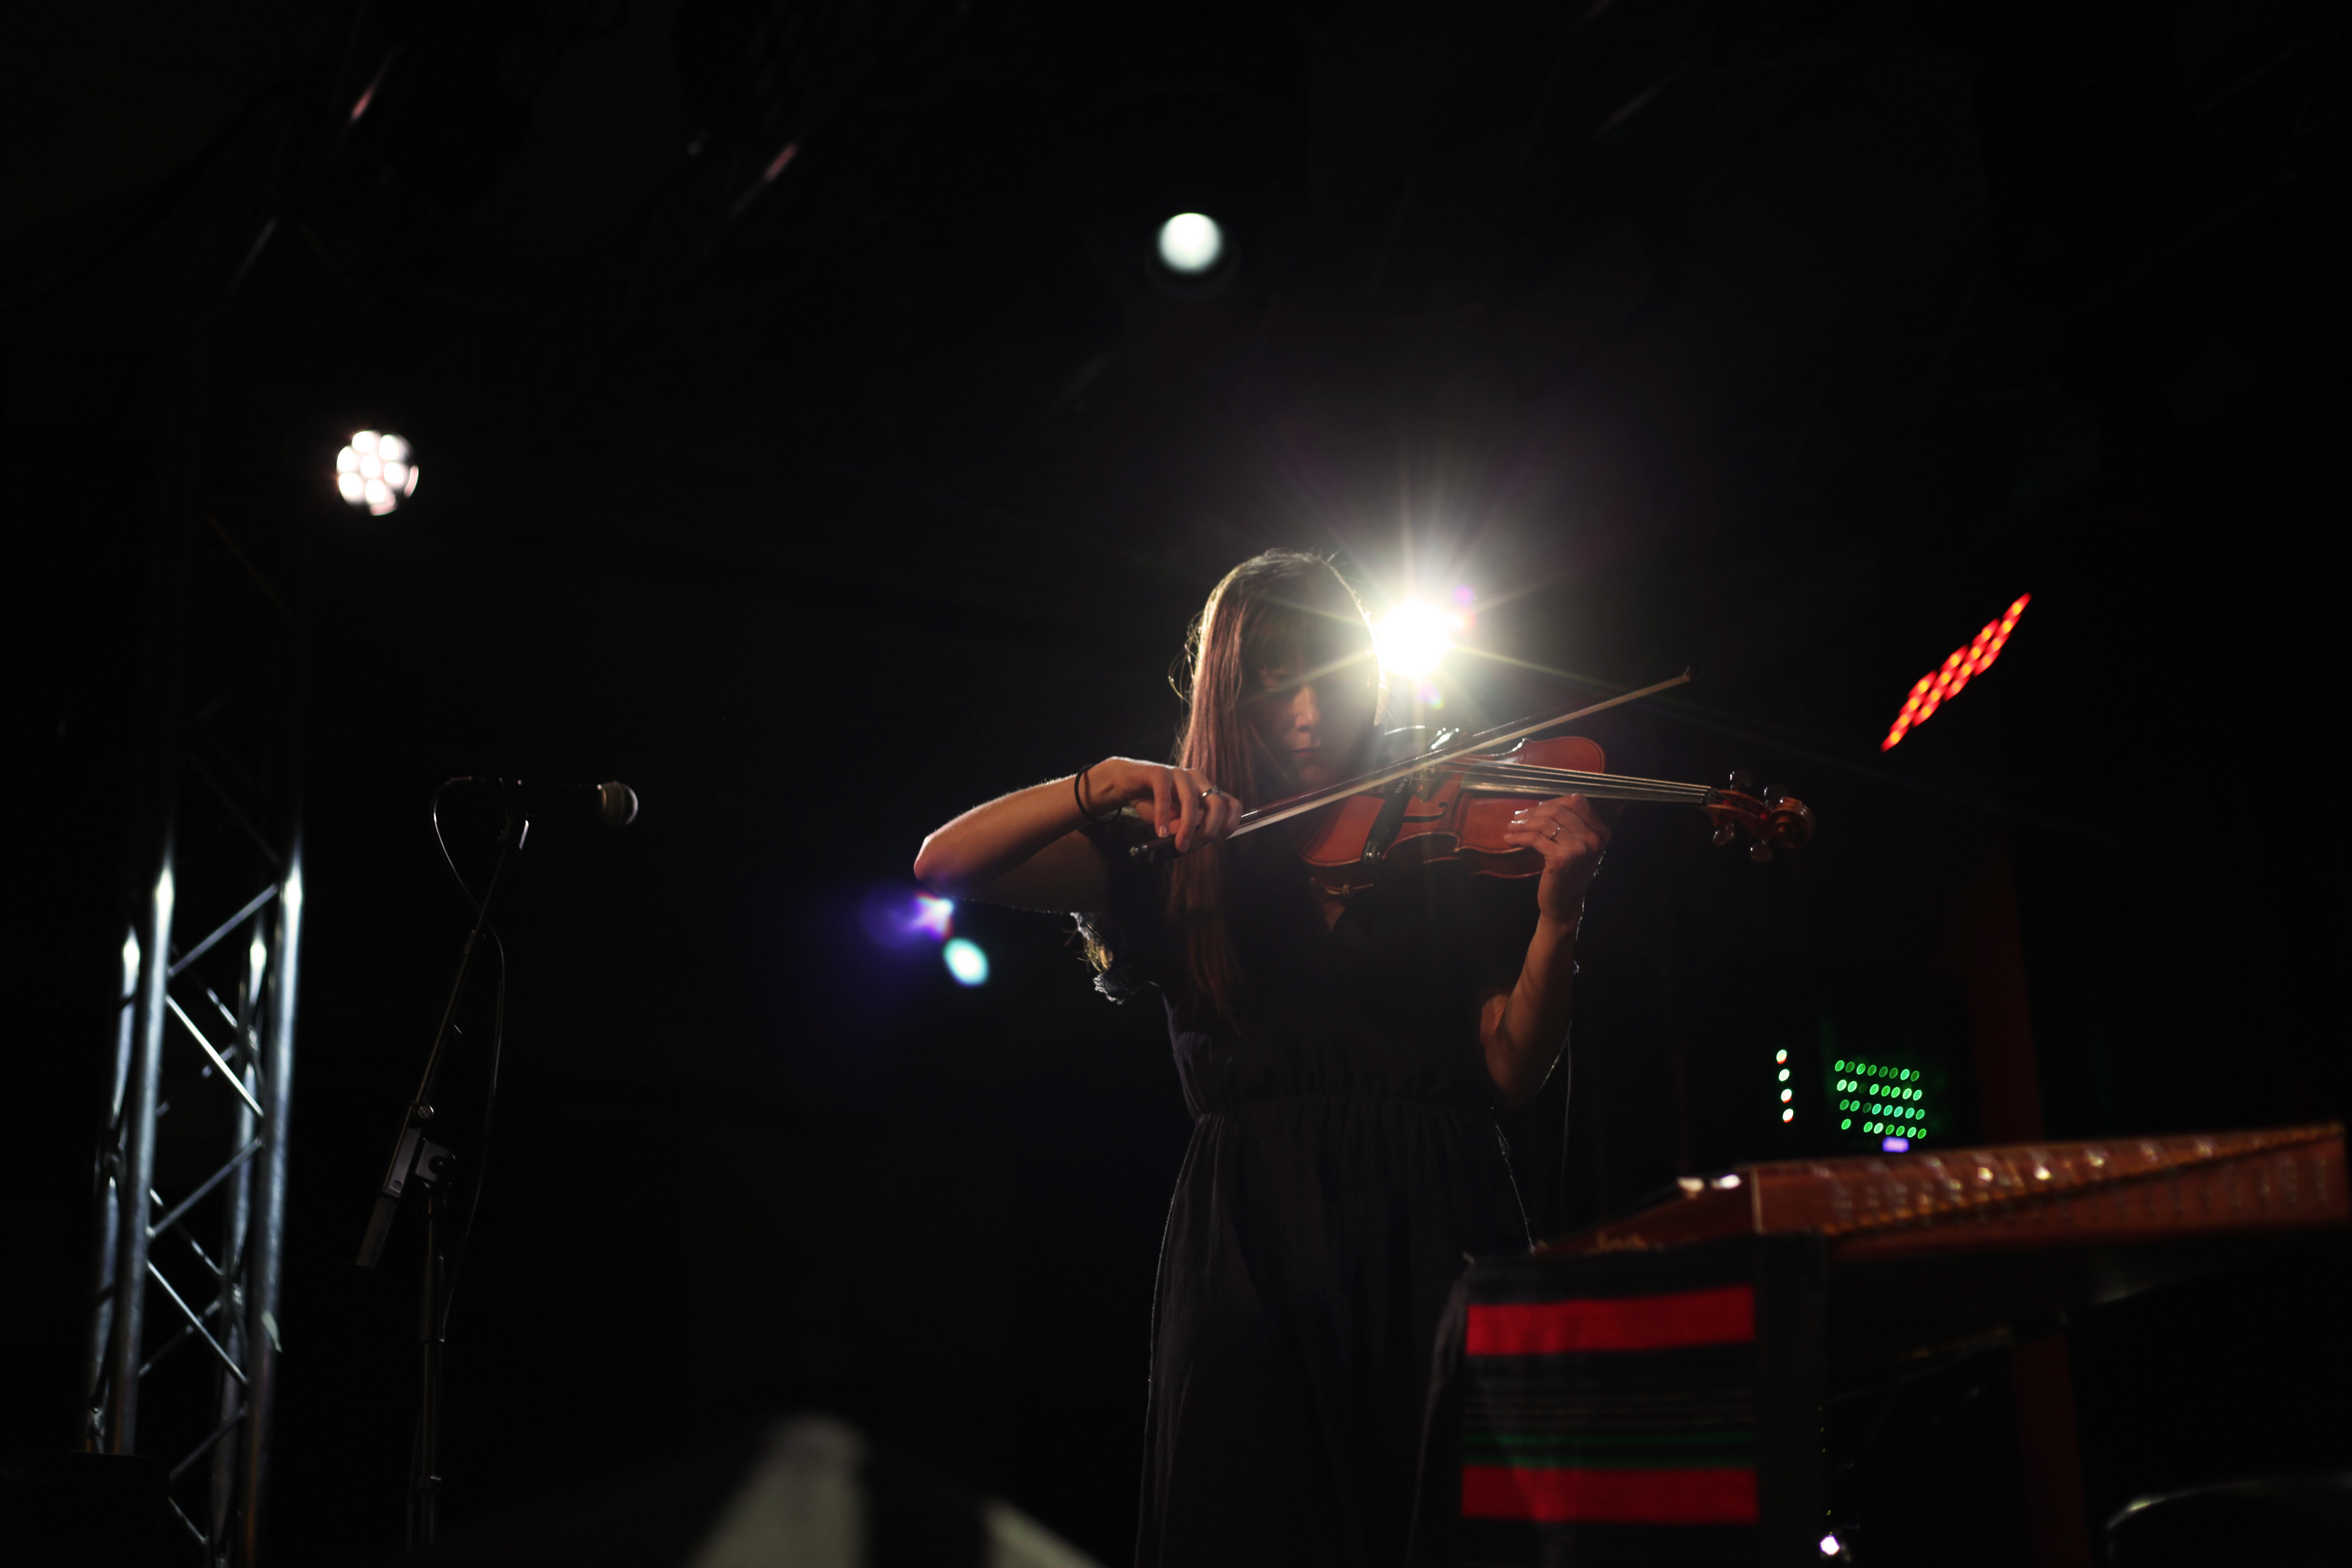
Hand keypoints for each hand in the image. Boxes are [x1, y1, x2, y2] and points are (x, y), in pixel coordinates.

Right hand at [1083, 757, 1244, 853]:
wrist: (1124, 783)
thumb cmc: (1151, 803)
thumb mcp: (1170, 821)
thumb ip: (1182, 828)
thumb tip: (1189, 836)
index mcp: (1205, 789)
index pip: (1232, 804)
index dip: (1229, 825)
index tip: (1215, 842)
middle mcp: (1197, 779)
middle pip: (1217, 803)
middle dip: (1210, 829)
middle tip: (1195, 847)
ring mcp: (1179, 773)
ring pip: (1191, 801)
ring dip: (1187, 828)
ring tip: (1179, 846)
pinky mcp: (1158, 772)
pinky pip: (1164, 796)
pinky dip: (1163, 817)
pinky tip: (1161, 832)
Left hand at [1502, 793, 1609, 926]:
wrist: (1565, 902)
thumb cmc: (1568, 871)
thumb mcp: (1576, 844)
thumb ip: (1568, 823)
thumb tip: (1539, 803)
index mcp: (1601, 830)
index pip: (1577, 801)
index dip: (1552, 801)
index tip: (1535, 809)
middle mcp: (1595, 837)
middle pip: (1558, 810)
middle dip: (1533, 812)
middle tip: (1517, 817)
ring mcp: (1580, 848)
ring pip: (1544, 823)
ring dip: (1523, 824)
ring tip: (1511, 827)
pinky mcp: (1562, 858)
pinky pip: (1535, 839)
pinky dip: (1519, 837)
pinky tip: (1509, 839)